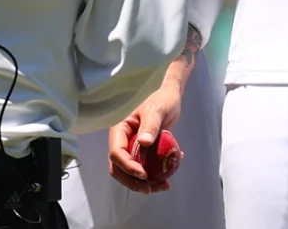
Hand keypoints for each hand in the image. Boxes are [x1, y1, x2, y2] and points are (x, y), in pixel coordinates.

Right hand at [108, 79, 183, 193]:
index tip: (144, 174)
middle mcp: (123, 140)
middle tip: (150, 189)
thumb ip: (150, 125)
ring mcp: (132, 147)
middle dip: (132, 181)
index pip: (116, 152)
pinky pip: (145, 168)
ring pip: (131, 172)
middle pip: (119, 167)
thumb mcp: (157, 110)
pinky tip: (171, 174)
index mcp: (119, 130)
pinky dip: (156, 175)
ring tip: (164, 186)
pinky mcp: (143, 152)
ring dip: (144, 183)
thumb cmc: (162, 100)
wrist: (170, 98)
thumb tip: (144, 142)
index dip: (127, 166)